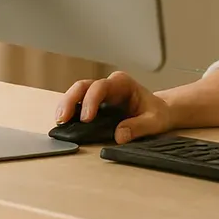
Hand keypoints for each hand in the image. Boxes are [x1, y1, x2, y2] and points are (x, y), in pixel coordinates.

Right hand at [55, 71, 173, 143]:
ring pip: (76, 93)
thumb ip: (139, 126)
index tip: (86, 119)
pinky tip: (63, 124)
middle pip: (83, 86)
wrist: (159, 112)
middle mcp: (108, 85)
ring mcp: (99, 94)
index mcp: (123, 84)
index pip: (101, 86)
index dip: (91, 100)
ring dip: (65, 106)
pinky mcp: (94, 104)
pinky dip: (69, 112)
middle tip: (62, 119)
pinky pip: (78, 104)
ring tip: (59, 122)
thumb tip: (119, 135)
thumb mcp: (154, 121)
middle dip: (70, 101)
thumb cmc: (157, 113)